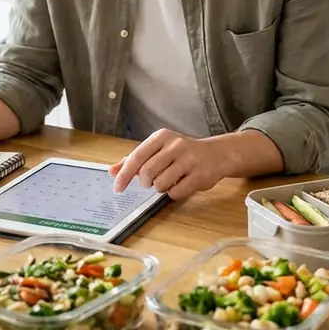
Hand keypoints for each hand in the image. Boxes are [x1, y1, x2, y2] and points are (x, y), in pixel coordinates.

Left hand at [108, 129, 227, 200]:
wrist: (216, 154)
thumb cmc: (182, 153)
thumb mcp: (158, 150)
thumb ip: (135, 160)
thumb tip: (112, 172)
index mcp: (161, 137)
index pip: (137, 157)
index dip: (125, 174)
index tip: (117, 187)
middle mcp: (175, 145)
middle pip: (147, 173)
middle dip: (146, 182)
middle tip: (152, 181)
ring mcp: (189, 160)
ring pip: (160, 185)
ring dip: (161, 188)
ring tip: (170, 180)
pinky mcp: (199, 175)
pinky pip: (175, 193)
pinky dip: (174, 193)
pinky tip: (182, 183)